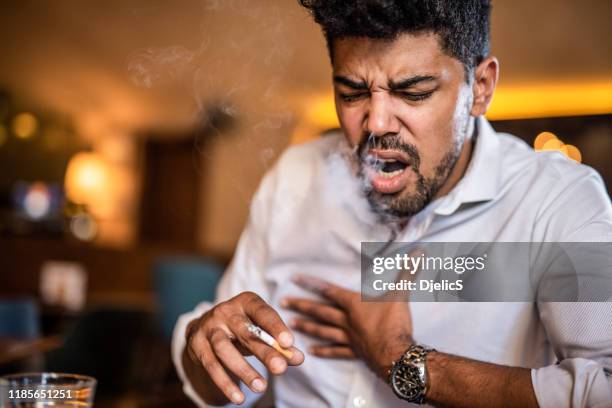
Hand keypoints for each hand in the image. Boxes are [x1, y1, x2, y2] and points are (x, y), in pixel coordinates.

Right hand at [186, 291, 304, 403]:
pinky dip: (225, 383)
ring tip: (261, 387)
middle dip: (264, 351)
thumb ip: (280, 345)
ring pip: (224, 349)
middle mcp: (225, 311)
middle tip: (280, 368)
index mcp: (246, 302)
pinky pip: (211, 365)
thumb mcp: (260, 331)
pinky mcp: (196, 345)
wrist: (204, 328)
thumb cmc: (242, 329)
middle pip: (246, 332)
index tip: (289, 342)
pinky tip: (239, 397)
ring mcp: (208, 327)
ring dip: (243, 370)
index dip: (276, 326)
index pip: (263, 312)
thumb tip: (298, 358)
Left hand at [281, 274, 412, 379]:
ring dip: (306, 327)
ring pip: (323, 330)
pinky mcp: (354, 352)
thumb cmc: (394, 322)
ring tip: (290, 324)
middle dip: (301, 305)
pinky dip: (324, 351)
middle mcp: (346, 320)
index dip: (312, 283)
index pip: (328, 290)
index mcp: (353, 304)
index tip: (294, 279)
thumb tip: (419, 252)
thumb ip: (407, 272)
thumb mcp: (400, 293)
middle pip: (320, 311)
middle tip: (283, 302)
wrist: (397, 353)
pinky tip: (312, 352)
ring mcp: (348, 337)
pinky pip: (336, 351)